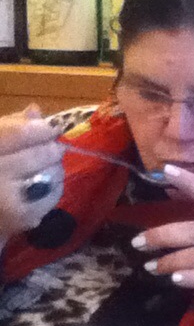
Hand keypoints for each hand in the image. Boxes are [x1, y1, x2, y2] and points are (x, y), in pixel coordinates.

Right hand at [0, 105, 64, 244]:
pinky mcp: (22, 216)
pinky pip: (54, 193)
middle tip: (53, 150)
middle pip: (40, 153)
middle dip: (52, 149)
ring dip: (54, 168)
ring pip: (51, 172)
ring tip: (42, 170)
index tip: (50, 128)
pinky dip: (54, 188)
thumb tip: (35, 110)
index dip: (41, 128)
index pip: (17, 131)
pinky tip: (41, 188)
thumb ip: (10, 127)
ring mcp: (7, 196)